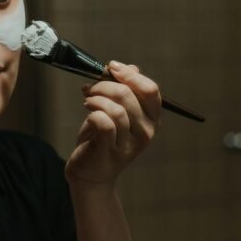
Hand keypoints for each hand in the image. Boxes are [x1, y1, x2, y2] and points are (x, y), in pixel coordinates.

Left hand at [65, 61, 160, 188]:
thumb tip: (131, 68)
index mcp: (152, 119)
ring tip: (88, 101)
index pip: (150, 90)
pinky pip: (104, 122)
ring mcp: (129, 144)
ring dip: (96, 99)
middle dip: (104, 85)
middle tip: (90, 89)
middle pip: (128, 95)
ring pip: (115, 108)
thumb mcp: (117, 111)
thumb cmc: (102, 138)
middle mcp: (146, 132)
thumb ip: (125, 90)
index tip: (111, 67)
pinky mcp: (110, 151)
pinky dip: (93, 113)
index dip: (130, 75)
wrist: (90, 173)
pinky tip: (88, 115)